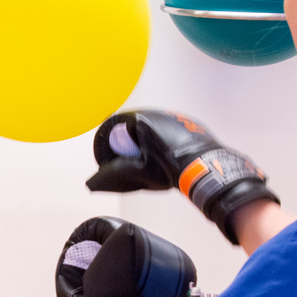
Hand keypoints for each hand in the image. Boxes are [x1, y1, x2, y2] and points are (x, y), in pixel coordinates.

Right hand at [86, 110, 278, 244]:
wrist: (203, 165)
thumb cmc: (170, 167)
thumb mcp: (137, 172)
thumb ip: (114, 174)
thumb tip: (92, 183)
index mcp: (142, 119)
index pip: (120, 123)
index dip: (117, 140)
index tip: (118, 151)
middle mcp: (159, 113)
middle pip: (139, 124)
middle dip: (135, 139)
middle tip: (136, 156)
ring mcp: (177, 117)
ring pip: (158, 125)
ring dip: (153, 138)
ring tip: (154, 156)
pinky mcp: (191, 123)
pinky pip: (174, 128)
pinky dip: (170, 139)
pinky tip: (171, 153)